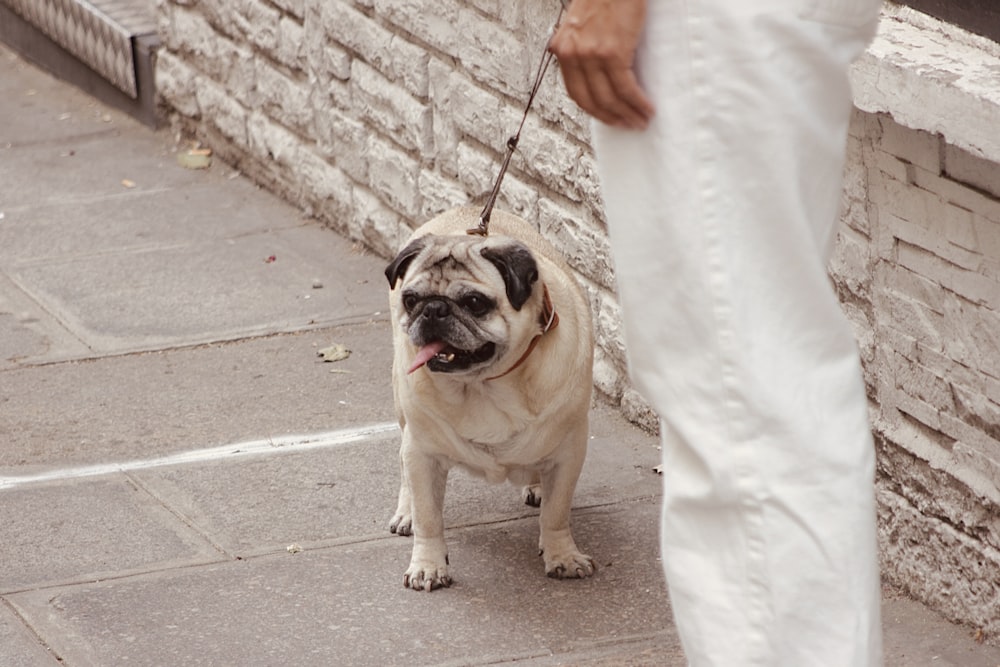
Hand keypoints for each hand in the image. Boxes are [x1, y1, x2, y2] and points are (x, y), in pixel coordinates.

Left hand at [548, 0, 654, 129]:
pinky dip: (637, 103)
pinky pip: (625, 88)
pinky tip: (646, 108)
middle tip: (628, 125)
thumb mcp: (583, 21)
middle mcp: (572, 53)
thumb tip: (598, 70)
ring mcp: (591, 54)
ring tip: (641, 120)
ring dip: (628, 115)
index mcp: (562, 48)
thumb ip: (584, 45)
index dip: (594, 111)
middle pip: (591, 101)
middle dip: (612, 118)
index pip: (576, 92)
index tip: (609, 118)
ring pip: (609, 98)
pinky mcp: (611, 52)